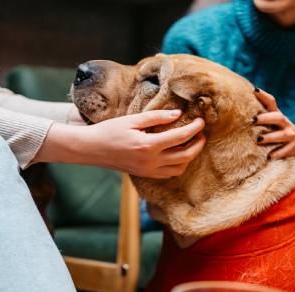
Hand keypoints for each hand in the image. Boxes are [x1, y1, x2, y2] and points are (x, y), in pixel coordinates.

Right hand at [36, 109, 205, 178]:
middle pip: (185, 156)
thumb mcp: (132, 119)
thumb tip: (177, 114)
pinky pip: (168, 174)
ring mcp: (148, 171)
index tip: (202, 121)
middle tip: (202, 133)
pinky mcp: (145, 175)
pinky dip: (178, 165)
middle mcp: (151, 162)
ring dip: (189, 156)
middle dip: (198, 144)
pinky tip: (178, 154)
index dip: (195, 129)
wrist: (91, 149)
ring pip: (179, 168)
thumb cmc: (109, 131)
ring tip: (192, 143)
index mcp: (148, 145)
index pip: (180, 137)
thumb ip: (156, 117)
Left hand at [254, 88, 294, 158]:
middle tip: (253, 120)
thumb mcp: (273, 121)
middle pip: (278, 117)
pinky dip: (277, 154)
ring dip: (270, 137)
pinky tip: (268, 157)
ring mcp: (290, 135)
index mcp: (277, 115)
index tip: (254, 90)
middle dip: (266, 118)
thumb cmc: (279, 129)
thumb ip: (260, 114)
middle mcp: (284, 124)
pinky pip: (285, 151)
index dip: (263, 96)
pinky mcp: (292, 147)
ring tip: (259, 139)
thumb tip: (240, 104)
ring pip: (282, 135)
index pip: (271, 102)